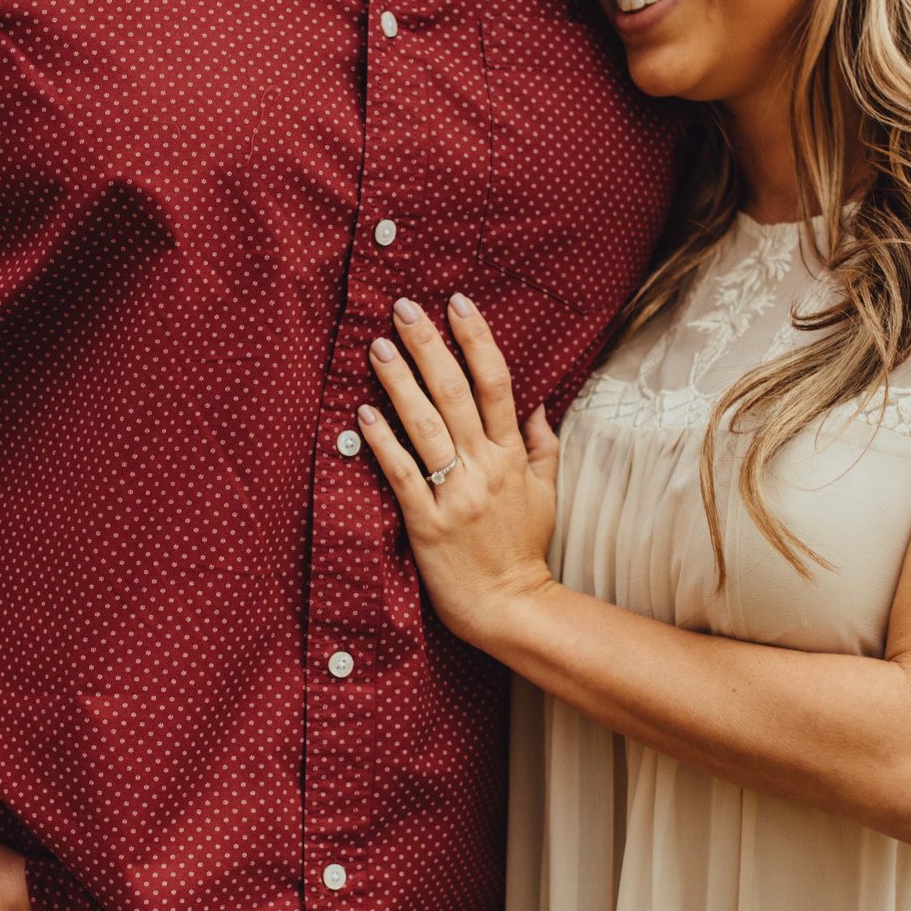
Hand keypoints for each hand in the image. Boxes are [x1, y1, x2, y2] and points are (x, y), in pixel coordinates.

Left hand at [354, 292, 560, 649]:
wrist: (511, 606)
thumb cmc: (524, 550)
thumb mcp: (546, 493)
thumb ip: (541, 446)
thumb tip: (536, 402)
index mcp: (511, 456)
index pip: (496, 383)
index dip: (476, 338)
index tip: (457, 303)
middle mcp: (484, 468)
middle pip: (454, 392)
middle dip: (428, 345)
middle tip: (403, 309)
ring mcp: (455, 494)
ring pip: (425, 425)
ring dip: (399, 381)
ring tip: (378, 347)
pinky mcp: (427, 523)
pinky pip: (402, 473)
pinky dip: (383, 441)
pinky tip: (364, 413)